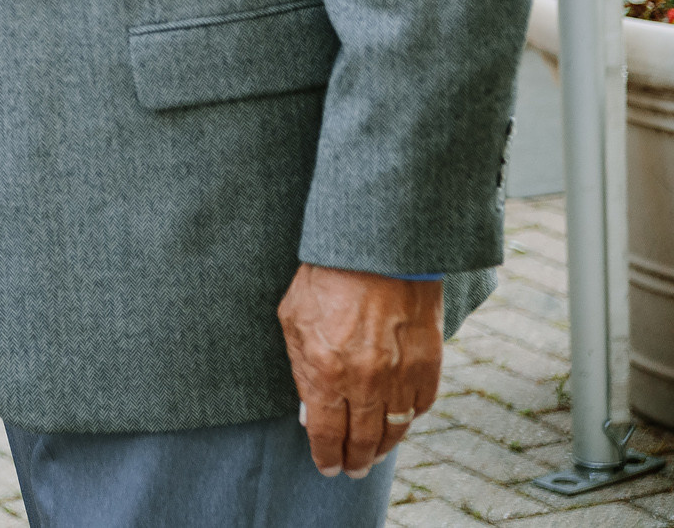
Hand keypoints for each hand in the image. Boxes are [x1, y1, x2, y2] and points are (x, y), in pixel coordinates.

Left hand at [279, 264, 442, 478]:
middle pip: (362, 440)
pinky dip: (408, 420)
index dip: (326, 456)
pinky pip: (419, 407)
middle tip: (352, 471)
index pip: (327, 433)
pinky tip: (398, 424)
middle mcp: (367, 382)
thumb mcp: (293, 321)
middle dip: (355, 461)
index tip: (327, 468)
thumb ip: (301, 369)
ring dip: (383, 449)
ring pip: (394, 430)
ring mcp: (401, 377)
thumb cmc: (326, 279)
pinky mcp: (429, 366)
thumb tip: (309, 412)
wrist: (378, 251)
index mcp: (328, 373)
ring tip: (373, 457)